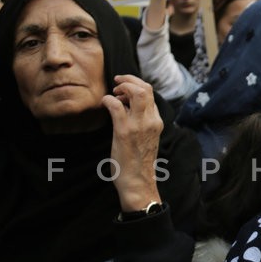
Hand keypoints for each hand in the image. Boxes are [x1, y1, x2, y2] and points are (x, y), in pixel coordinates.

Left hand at [102, 75, 163, 211]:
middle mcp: (151, 121)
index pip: (151, 94)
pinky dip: (108, 100)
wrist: (138, 181)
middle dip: (130, 80)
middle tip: (117, 84)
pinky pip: (115, 106)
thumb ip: (141, 121)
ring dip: (122, 87)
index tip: (124, 89)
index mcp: (156, 122)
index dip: (136, 86)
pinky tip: (104, 103)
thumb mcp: (146, 137)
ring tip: (113, 93)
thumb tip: (126, 106)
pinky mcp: (124, 131)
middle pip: (146, 88)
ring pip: (136, 92)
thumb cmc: (138, 162)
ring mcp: (139, 125)